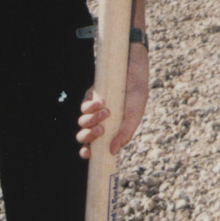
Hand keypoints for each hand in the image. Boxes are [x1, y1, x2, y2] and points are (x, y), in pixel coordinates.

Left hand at [77, 44, 147, 158]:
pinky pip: (83, 108)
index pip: (95, 146)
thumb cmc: (137, 92)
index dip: (87, 152)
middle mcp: (101, 122)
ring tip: (106, 112)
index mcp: (111, 129)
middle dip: (88, 136)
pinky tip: (101, 102)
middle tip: (100, 130)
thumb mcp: (135, 114)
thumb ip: (125, 133)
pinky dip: (89, 108)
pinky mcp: (90, 97)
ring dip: (91, 121)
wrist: (133, 67)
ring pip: (82, 123)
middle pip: (84, 137)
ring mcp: (94, 110)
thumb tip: (113, 151)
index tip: (87, 153)